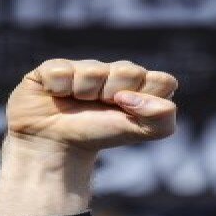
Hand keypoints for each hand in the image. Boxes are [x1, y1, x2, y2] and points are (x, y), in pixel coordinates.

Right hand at [6, 59, 178, 152]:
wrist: (57, 149)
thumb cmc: (98, 135)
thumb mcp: (139, 131)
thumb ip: (162, 119)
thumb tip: (151, 98)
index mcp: (139, 83)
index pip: (163, 82)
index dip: (148, 100)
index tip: (131, 114)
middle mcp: (112, 70)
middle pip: (130, 71)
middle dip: (117, 95)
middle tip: (103, 106)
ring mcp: (83, 66)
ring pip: (94, 71)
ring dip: (86, 94)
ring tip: (78, 103)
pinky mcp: (52, 68)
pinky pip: (62, 70)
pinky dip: (60, 88)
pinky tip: (58, 97)